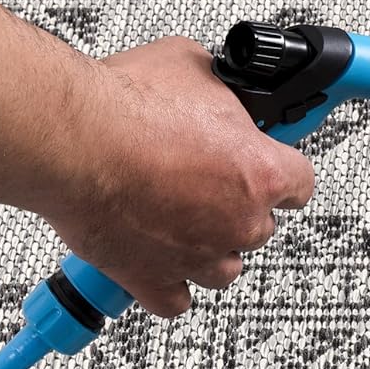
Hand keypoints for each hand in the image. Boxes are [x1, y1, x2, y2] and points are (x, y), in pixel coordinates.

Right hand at [39, 37, 314, 317]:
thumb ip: (218, 92)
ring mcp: (199, 257)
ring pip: (225, 268)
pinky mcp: (154, 281)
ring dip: (209, 247)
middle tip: (198, 181)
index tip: (268, 168)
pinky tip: (155, 261)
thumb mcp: (190, 67)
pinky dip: (167, 284)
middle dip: (235, 207)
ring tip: (178, 219)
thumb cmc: (124, 104)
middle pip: (259, 227)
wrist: (69, 139)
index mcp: (260, 172)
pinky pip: (175, 301)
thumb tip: (217, 89)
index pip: (300, 183)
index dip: (281, 174)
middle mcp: (239, 222)